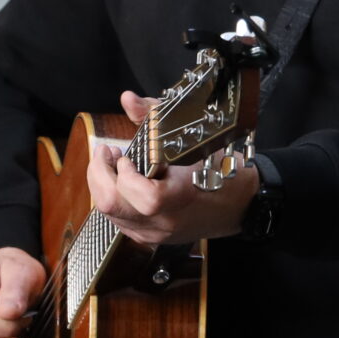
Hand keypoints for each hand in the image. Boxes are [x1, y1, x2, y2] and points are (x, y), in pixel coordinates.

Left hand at [89, 91, 259, 246]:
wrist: (240, 204)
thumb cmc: (220, 168)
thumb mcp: (192, 135)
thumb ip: (153, 114)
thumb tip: (128, 99)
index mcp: (180, 197)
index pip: (139, 194)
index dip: (124, 172)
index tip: (124, 154)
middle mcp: (164, 221)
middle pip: (111, 205)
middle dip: (99, 174)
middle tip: (106, 154)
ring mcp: (154, 233)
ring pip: (109, 214)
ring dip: (102, 185)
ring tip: (113, 165)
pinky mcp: (149, 237)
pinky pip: (118, 220)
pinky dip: (113, 198)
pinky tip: (121, 183)